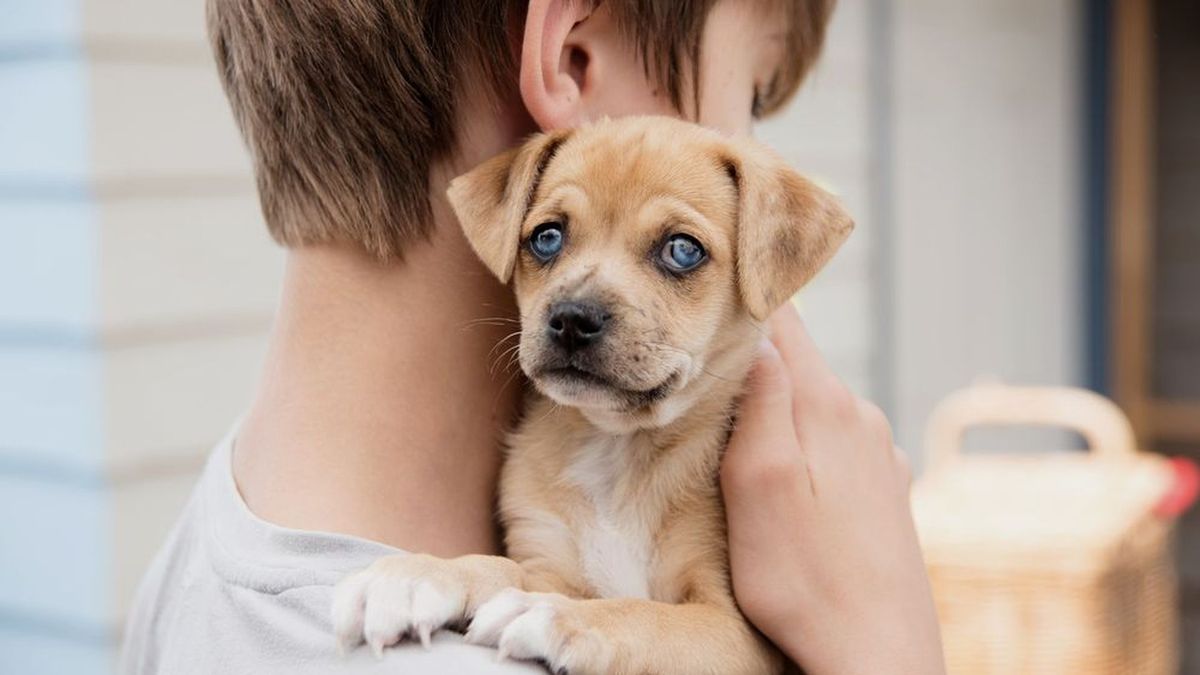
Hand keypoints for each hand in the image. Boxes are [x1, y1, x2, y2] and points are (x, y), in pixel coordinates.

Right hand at [721, 304, 944, 674]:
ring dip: (778, 416)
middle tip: (700, 388)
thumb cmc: (803, 580)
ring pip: (814, 407)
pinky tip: (788, 492)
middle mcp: (862, 418)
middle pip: (797, 363)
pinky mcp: (885, 490)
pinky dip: (804, 452)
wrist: (877, 653)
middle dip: (750, 367)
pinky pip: (835, 447)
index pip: (783, 320)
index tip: (703, 306)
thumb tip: (757, 334)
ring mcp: (880, 455)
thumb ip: (760, 401)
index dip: (742, 305)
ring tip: (738, 451)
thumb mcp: (758, 484)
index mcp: (827, 406)